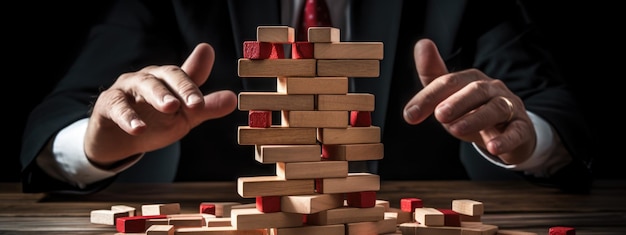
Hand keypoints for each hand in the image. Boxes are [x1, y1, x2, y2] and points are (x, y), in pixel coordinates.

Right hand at [84, 43, 236, 167]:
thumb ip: (205, 107)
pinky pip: (117, 106)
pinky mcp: (108, 104)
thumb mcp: (183, 117)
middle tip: (195, 104)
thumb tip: (233, 98)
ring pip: (143, 84)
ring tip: (170, 107)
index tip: (206, 100)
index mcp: (168, 79)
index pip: (184, 75)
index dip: (196, 85)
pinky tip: (137, 128)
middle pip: (166, 75)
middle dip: (183, 87)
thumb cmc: (154, 122)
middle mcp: (149, 77)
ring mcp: (127, 88)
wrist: (119, 141)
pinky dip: (128, 116)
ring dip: (158, 95)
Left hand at [403, 39, 535, 164]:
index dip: (428, 97)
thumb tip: (422, 43)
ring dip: (476, 118)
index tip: (410, 115)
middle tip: (439, 116)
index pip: (449, 82)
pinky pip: (517, 132)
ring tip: (456, 130)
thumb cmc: (472, 111)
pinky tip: (494, 147)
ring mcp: (509, 107)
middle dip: (455, 102)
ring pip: (496, 108)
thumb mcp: (449, 96)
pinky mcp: (522, 127)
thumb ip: (432, 75)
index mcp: (471, 80)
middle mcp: (492, 89)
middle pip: (475, 90)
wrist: (506, 132)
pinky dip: (506, 139)